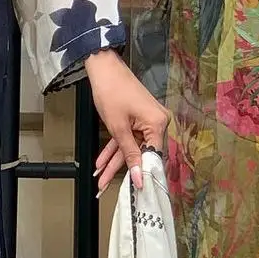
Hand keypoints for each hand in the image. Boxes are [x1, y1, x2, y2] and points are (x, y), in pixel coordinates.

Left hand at [85, 50, 167, 194]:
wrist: (103, 67)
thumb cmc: (111, 91)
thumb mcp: (118, 127)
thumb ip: (129, 153)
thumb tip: (139, 175)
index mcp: (158, 124)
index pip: (153, 156)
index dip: (143, 173)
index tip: (136, 190)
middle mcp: (157, 122)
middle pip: (140, 153)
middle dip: (121, 170)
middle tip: (108, 186)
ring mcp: (147, 120)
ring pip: (130, 147)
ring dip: (114, 162)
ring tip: (100, 179)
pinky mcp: (138, 118)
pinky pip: (126, 137)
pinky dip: (114, 148)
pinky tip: (101, 162)